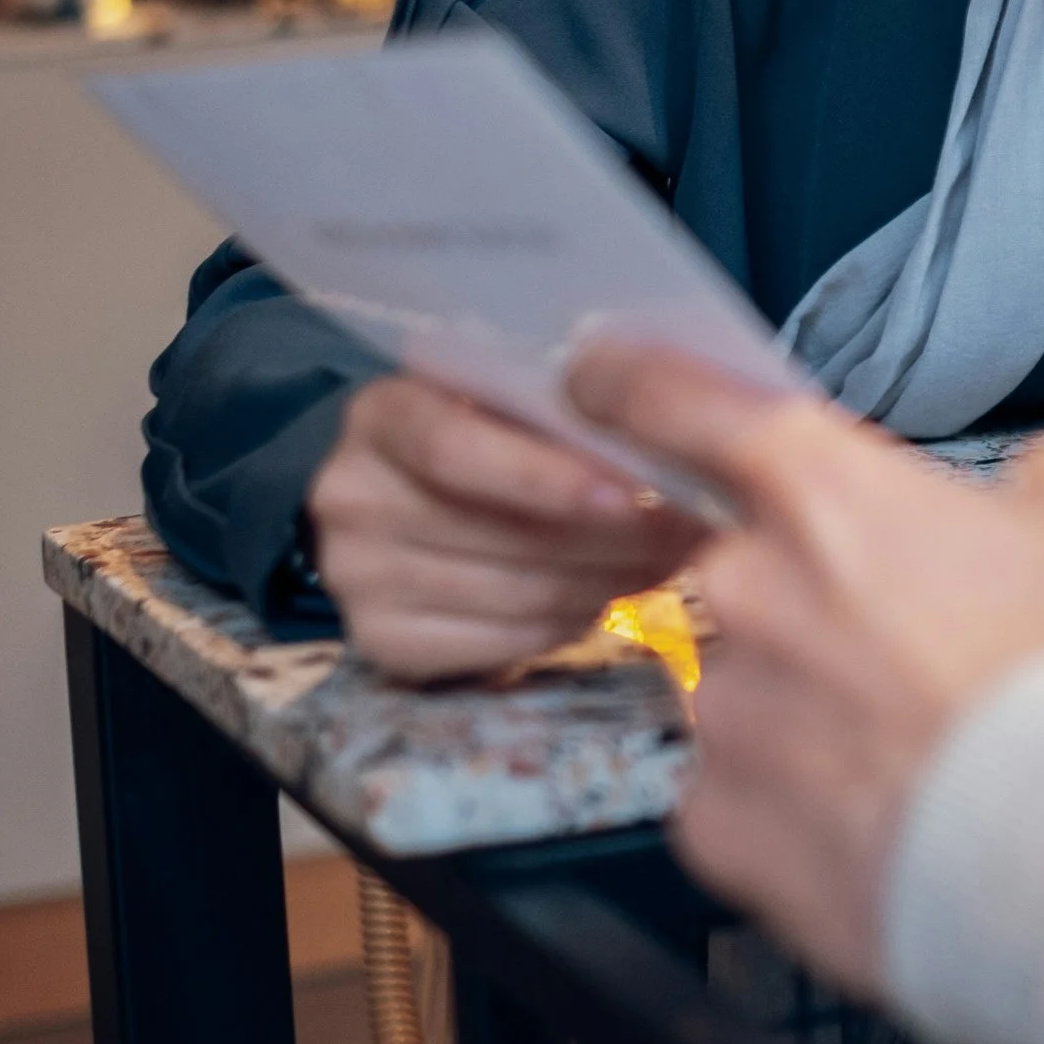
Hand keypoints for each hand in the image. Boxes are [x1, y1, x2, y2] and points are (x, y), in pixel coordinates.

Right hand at [308, 372, 699, 681]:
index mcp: (380, 414)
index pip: (453, 448)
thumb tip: (670, 439)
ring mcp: (357, 578)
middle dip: (612, 535)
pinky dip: (572, 621)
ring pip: (517, 594)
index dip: (545, 477)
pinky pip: (508, 642)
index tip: (630, 493)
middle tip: (692, 530)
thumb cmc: (484, 432)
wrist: (403, 499)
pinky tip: (608, 592)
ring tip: (666, 559)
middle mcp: (351, 496)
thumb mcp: (505, 399)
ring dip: (608, 580)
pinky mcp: (383, 644)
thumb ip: (560, 410)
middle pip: (499, 532)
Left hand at [566, 346, 1043, 990]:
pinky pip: (737, 793)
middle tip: (927, 648)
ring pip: (750, 686)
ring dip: (816, 705)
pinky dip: (798, 802)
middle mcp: (749, 592)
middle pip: (751, 568)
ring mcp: (724, 715)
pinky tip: (885, 809)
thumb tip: (1026, 497)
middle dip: (824, 599)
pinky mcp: (718, 827)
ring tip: (927, 745)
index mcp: (827, 496)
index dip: (632, 379)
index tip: (606, 376)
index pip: (677, 400)